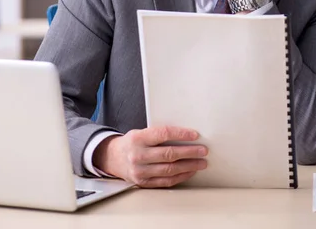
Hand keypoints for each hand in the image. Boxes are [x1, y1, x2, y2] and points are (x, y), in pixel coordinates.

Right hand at [93, 126, 207, 187]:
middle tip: (203, 150)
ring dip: (188, 166)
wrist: (113, 158)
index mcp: (138, 138)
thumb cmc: (132, 142)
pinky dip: (180, 177)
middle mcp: (138, 155)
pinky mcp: (143, 183)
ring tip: (201, 162)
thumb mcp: (141, 132)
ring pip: (169, 169)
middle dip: (189, 152)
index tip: (195, 135)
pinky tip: (190, 171)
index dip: (180, 134)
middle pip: (169, 154)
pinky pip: (165, 181)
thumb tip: (185, 134)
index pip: (163, 134)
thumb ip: (159, 134)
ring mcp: (140, 171)